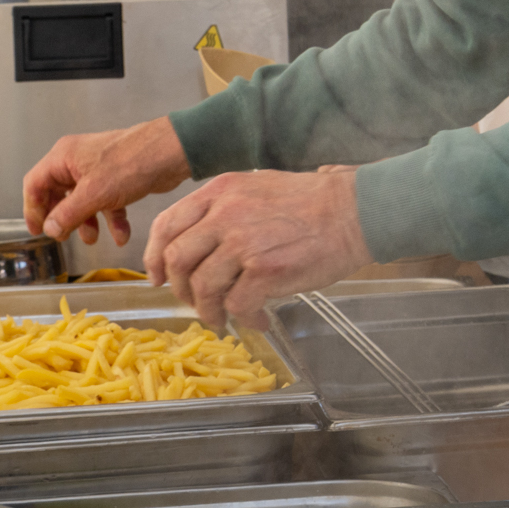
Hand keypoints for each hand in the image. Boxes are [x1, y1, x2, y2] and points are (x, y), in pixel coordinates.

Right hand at [22, 118, 192, 245]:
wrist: (173, 152)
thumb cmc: (134, 160)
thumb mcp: (94, 193)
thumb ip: (68, 214)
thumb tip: (50, 228)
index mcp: (65, 157)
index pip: (35, 184)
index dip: (33, 209)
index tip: (37, 230)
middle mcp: (79, 160)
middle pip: (59, 194)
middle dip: (63, 218)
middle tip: (64, 236)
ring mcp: (100, 170)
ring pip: (85, 202)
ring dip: (88, 222)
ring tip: (93, 239)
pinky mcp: (119, 179)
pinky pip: (108, 203)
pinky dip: (112, 220)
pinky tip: (121, 235)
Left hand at [144, 166, 371, 330]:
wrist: (353, 211)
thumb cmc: (313, 202)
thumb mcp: (258, 187)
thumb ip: (225, 208)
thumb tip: (200, 243)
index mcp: (220, 191)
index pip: (167, 224)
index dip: (154, 256)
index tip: (157, 276)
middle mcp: (225, 214)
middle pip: (177, 259)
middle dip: (181, 289)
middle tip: (195, 302)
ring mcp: (243, 242)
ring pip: (203, 287)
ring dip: (210, 310)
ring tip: (226, 318)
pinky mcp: (265, 269)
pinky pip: (238, 304)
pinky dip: (244, 319)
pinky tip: (259, 320)